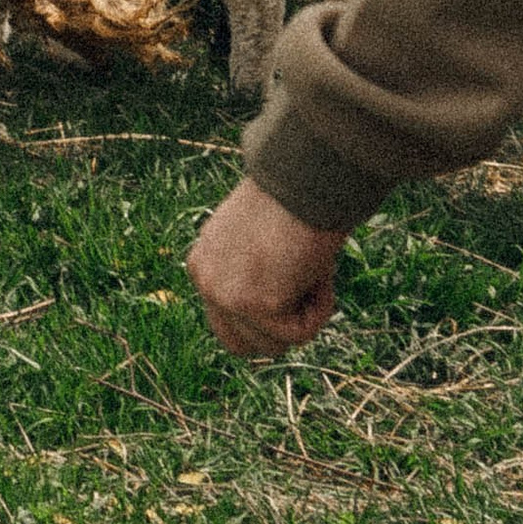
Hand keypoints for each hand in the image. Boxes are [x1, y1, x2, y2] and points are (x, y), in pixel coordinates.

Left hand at [186, 182, 344, 359]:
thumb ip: (252, 276)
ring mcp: (225, 295)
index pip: (226, 323)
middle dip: (277, 331)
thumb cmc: (296, 201)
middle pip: (242, 346)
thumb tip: (273, 317)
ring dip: (303, 314)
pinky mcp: (254, 305)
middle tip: (302, 289)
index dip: (267, 314)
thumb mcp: (258, 243)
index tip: (289, 278)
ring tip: (310, 268)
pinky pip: (300, 334)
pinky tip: (318, 270)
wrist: (307, 177)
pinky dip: (320, 308)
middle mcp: (204, 281)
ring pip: (273, 345)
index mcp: (202, 264)